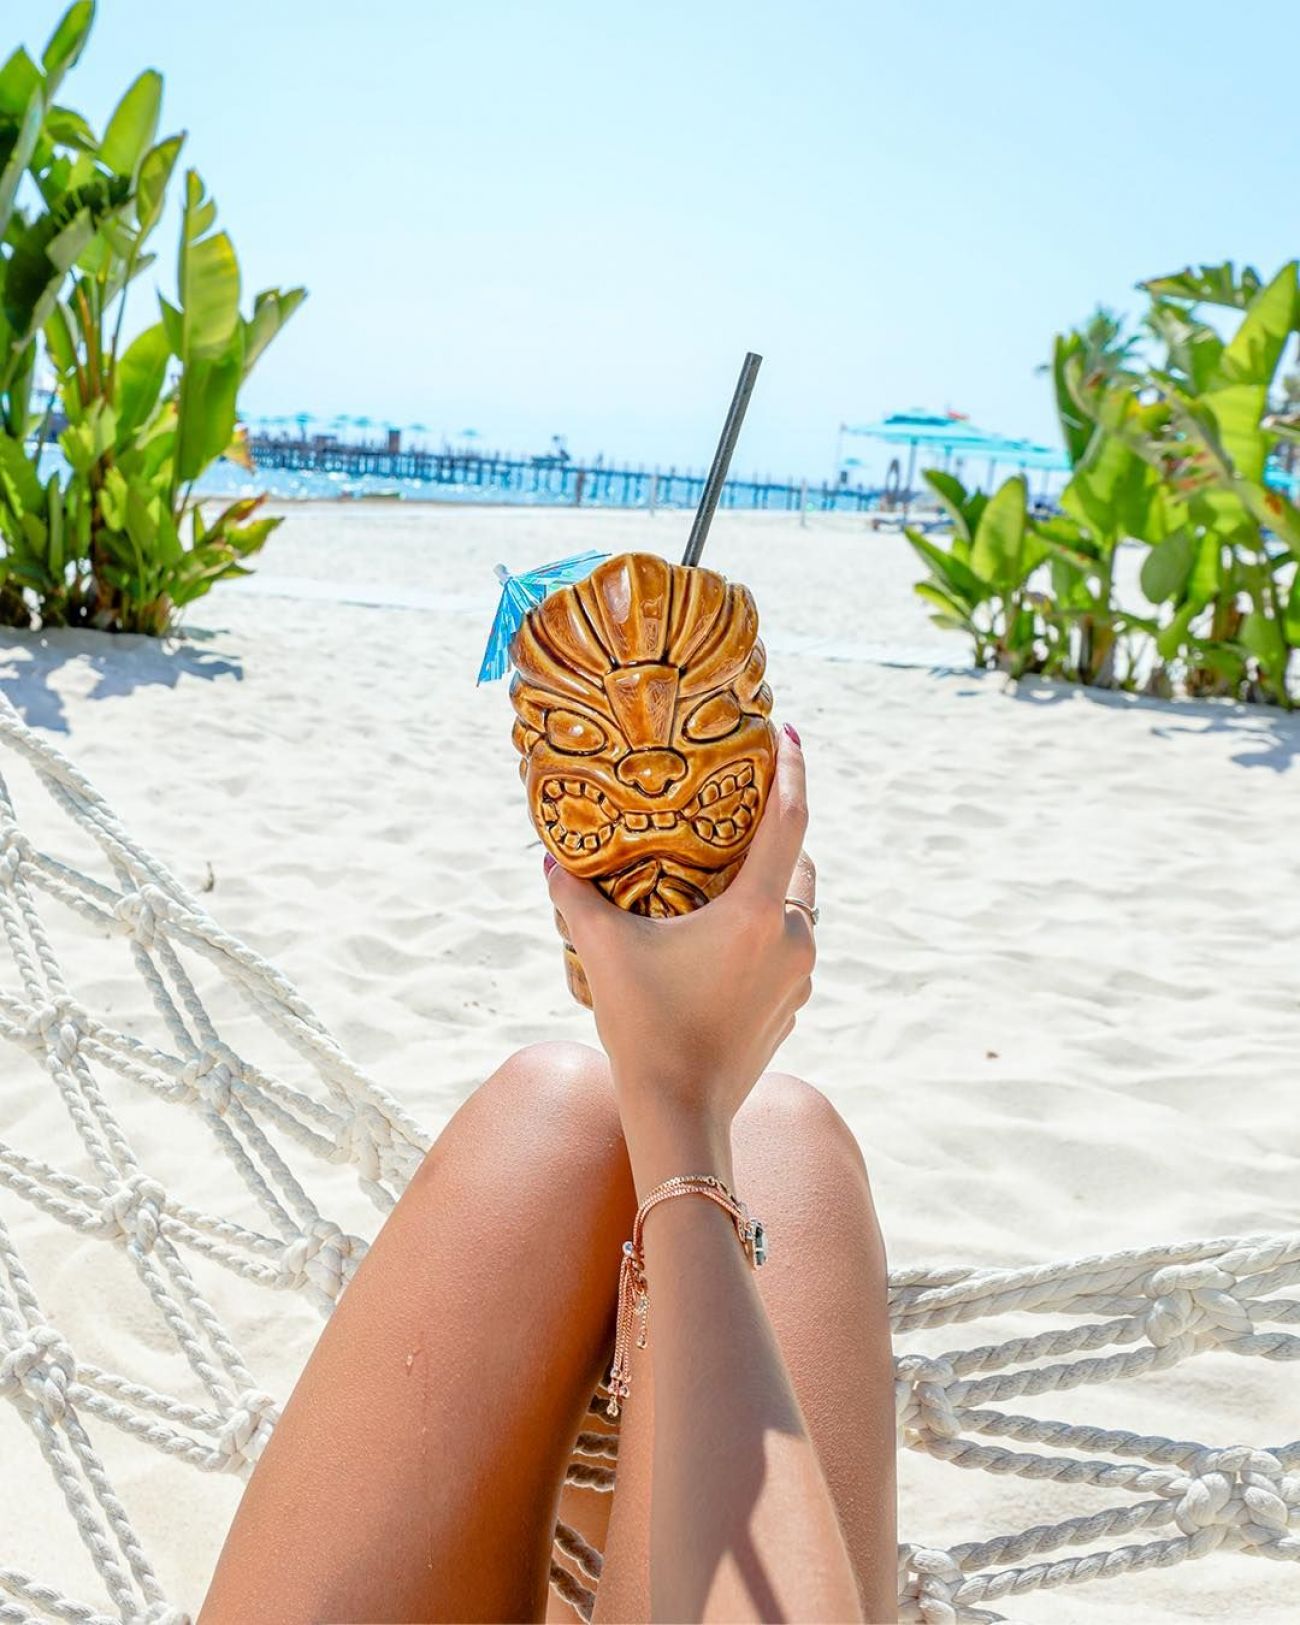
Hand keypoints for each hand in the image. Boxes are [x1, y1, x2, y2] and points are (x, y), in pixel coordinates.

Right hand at [545, 726, 815, 1149]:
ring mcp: (798, 976)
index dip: (794, 769)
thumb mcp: (606, 953)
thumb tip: (549, 860)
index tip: (790, 732)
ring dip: (775, 883)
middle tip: (744, 805)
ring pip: (799, 908)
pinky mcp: (792, 1006)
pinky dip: (770, 928)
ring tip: (731, 869)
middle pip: (801, 862)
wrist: (682, 1116)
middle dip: (780, 830)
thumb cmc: (645, 1028)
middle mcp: (793, 938)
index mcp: (758, 912)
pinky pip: (790, 948)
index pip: (791, 820)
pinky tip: (728, 934)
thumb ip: (575, 899)